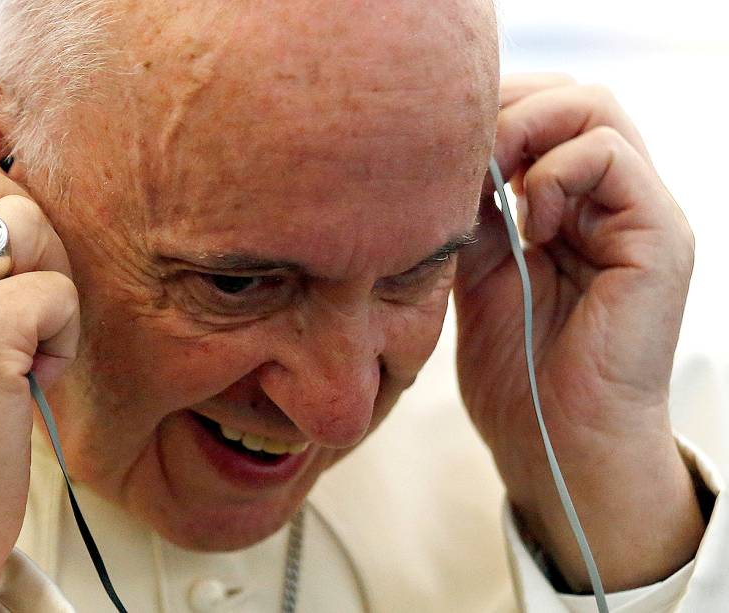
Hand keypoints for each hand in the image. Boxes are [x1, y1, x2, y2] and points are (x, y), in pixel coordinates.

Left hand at [454, 74, 703, 590]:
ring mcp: (640, 214)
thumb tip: (453, 155)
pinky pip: (611, 155)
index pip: (543, 114)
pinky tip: (528, 221)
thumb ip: (475, 212)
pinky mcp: (658, 236)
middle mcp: (612, 202)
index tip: (442, 150)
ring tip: (493, 184)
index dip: (492, 114)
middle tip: (464, 155)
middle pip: (570, 98)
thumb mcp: (477, 273)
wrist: (553, 443)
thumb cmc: (517, 373)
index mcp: (573, 208)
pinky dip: (556, 172)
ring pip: (595, 109)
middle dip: (506, 111)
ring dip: (527, 132)